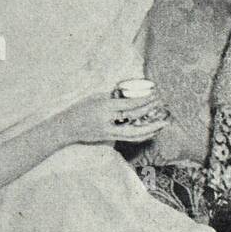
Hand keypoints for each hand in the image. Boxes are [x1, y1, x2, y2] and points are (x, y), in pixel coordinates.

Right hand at [50, 92, 168, 144]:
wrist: (66, 127)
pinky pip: (130, 138)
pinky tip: (152, 131)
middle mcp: (107, 121)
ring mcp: (108, 132)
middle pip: (134, 118)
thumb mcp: (95, 98)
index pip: (129, 104)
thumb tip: (133, 92)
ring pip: (135, 133)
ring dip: (151, 128)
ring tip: (164, 123)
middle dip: (150, 111)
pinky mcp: (109, 139)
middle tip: (163, 105)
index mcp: (103, 107)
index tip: (155, 94)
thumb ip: (114, 96)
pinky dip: (143, 135)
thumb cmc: (80, 109)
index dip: (144, 100)